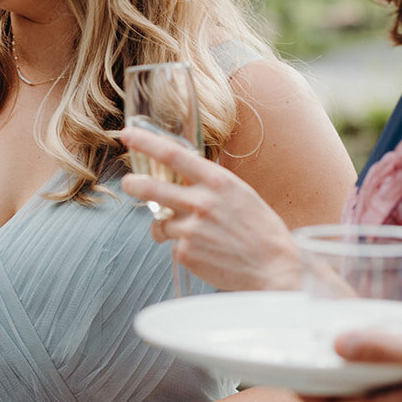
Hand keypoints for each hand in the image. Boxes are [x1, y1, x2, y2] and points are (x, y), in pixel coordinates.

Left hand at [119, 125, 305, 291]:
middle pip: (151, 187)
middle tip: (128, 182)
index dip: (146, 143)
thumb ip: (209, 184)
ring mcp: (191, 229)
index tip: (127, 135)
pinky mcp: (186, 253)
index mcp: (217, 181)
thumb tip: (182, 176)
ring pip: (160, 222)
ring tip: (192, 233)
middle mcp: (201, 202)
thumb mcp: (239, 193)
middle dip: (134, 184)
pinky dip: (183, 247)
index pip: (173, 155)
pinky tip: (206, 251)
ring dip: (167, 226)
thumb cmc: (260, 229)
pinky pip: (173, 245)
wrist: (274, 267)